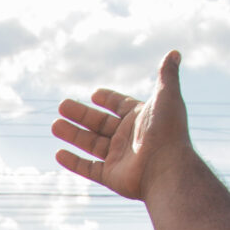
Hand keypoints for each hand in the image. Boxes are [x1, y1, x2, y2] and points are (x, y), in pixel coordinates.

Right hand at [51, 50, 192, 201]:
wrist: (167, 167)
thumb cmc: (168, 131)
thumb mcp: (167, 96)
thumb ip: (167, 75)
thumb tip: (174, 52)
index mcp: (140, 119)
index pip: (120, 106)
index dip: (108, 99)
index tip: (94, 94)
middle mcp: (129, 138)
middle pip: (99, 123)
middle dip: (81, 115)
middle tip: (62, 106)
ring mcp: (119, 158)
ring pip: (90, 144)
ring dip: (72, 134)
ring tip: (55, 125)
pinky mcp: (111, 177)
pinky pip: (89, 169)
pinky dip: (74, 162)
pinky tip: (59, 154)